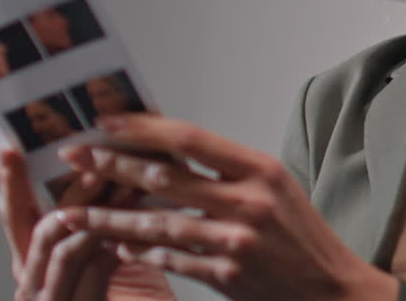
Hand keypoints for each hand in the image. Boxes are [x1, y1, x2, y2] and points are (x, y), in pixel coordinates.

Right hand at [0, 147, 121, 299]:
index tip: (9, 148)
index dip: (11, 184)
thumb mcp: (94, 264)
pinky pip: (94, 271)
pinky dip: (113, 243)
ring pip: (65, 248)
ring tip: (123, 186)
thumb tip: (111, 176)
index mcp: (32, 267)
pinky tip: (133, 223)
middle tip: (94, 164)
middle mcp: (32, 285)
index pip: (13, 219)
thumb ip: (92, 230)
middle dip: (70, 194)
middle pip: (39, 229)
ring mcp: (48, 300)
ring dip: (96, 213)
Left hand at [56, 114, 399, 300]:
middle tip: (75, 157)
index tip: (106, 121)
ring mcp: (236, 242)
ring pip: (156, 223)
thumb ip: (227, 169)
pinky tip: (117, 245)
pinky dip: (141, 251)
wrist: (330, 288)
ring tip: (75, 212)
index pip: (190, 138)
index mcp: (260, 169)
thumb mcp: (274, 185)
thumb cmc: (300, 232)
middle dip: (112, 165)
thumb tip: (167, 150)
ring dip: (110, 217)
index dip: (144, 127)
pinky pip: (171, 260)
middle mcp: (248, 201)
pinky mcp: (227, 277)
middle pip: (165, 176)